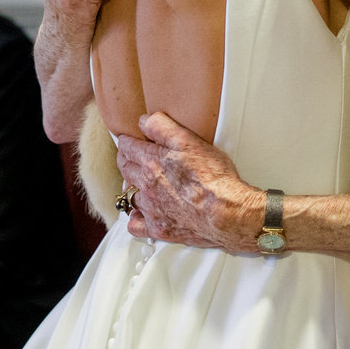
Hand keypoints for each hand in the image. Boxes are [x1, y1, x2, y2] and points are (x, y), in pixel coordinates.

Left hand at [115, 112, 264, 252]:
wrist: (225, 211)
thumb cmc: (212, 176)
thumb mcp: (188, 140)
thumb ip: (162, 126)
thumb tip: (143, 121)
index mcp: (151, 162)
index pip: (127, 148)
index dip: (126, 142)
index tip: (128, 140)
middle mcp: (146, 186)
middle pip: (125, 170)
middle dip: (126, 160)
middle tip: (130, 157)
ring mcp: (151, 209)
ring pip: (128, 196)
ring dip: (131, 187)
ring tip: (137, 183)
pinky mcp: (159, 228)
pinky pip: (135, 225)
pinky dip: (135, 218)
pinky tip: (141, 213)